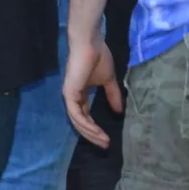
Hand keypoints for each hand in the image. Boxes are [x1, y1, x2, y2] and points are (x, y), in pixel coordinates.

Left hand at [63, 28, 123, 147]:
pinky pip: (75, 114)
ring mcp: (69, 95)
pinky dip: (86, 124)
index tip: (108, 139)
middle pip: (80, 123)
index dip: (95, 129)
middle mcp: (72, 97)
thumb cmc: (98, 58)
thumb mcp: (108, 81)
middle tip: (106, 145)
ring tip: (104, 141)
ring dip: (91, 133)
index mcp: (80, 95)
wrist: (90, 43)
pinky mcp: (69, 93)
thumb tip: (119, 112)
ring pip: (77, 121)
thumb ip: (112, 95)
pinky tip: (96, 131)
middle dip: (93, 135)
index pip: (85, 117)